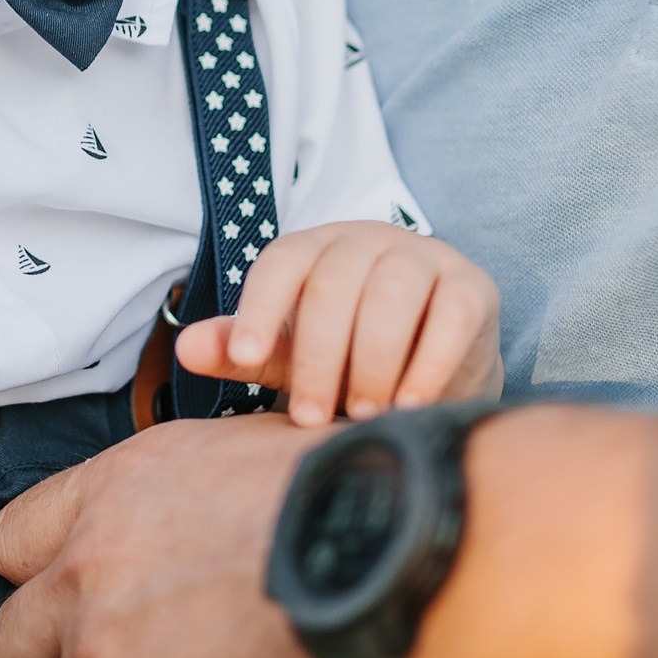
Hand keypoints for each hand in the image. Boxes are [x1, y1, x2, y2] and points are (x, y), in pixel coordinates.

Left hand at [0, 413, 396, 657]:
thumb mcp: (243, 452)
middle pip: (5, 647)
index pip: (8, 544)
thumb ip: (182, 493)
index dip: (45, 578)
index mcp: (109, 494)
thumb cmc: (348, 500)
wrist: (394, 566)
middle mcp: (85, 576)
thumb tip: (193, 512)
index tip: (77, 597)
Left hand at [175, 221, 500, 425]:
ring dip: (373, 361)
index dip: (260, 308)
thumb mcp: (286, 355)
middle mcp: (368, 240)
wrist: (428, 373)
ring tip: (363, 414)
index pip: (281, 263)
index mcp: (315, 248)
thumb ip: (237, 350)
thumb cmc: (342, 358)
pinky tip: (410, 404)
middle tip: (310, 417)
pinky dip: (429, 363)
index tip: (245, 357)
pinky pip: (451, 317)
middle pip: (335, 284)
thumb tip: (185, 350)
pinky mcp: (472, 288)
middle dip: (319, 356)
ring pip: (392, 296)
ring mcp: (425, 257)